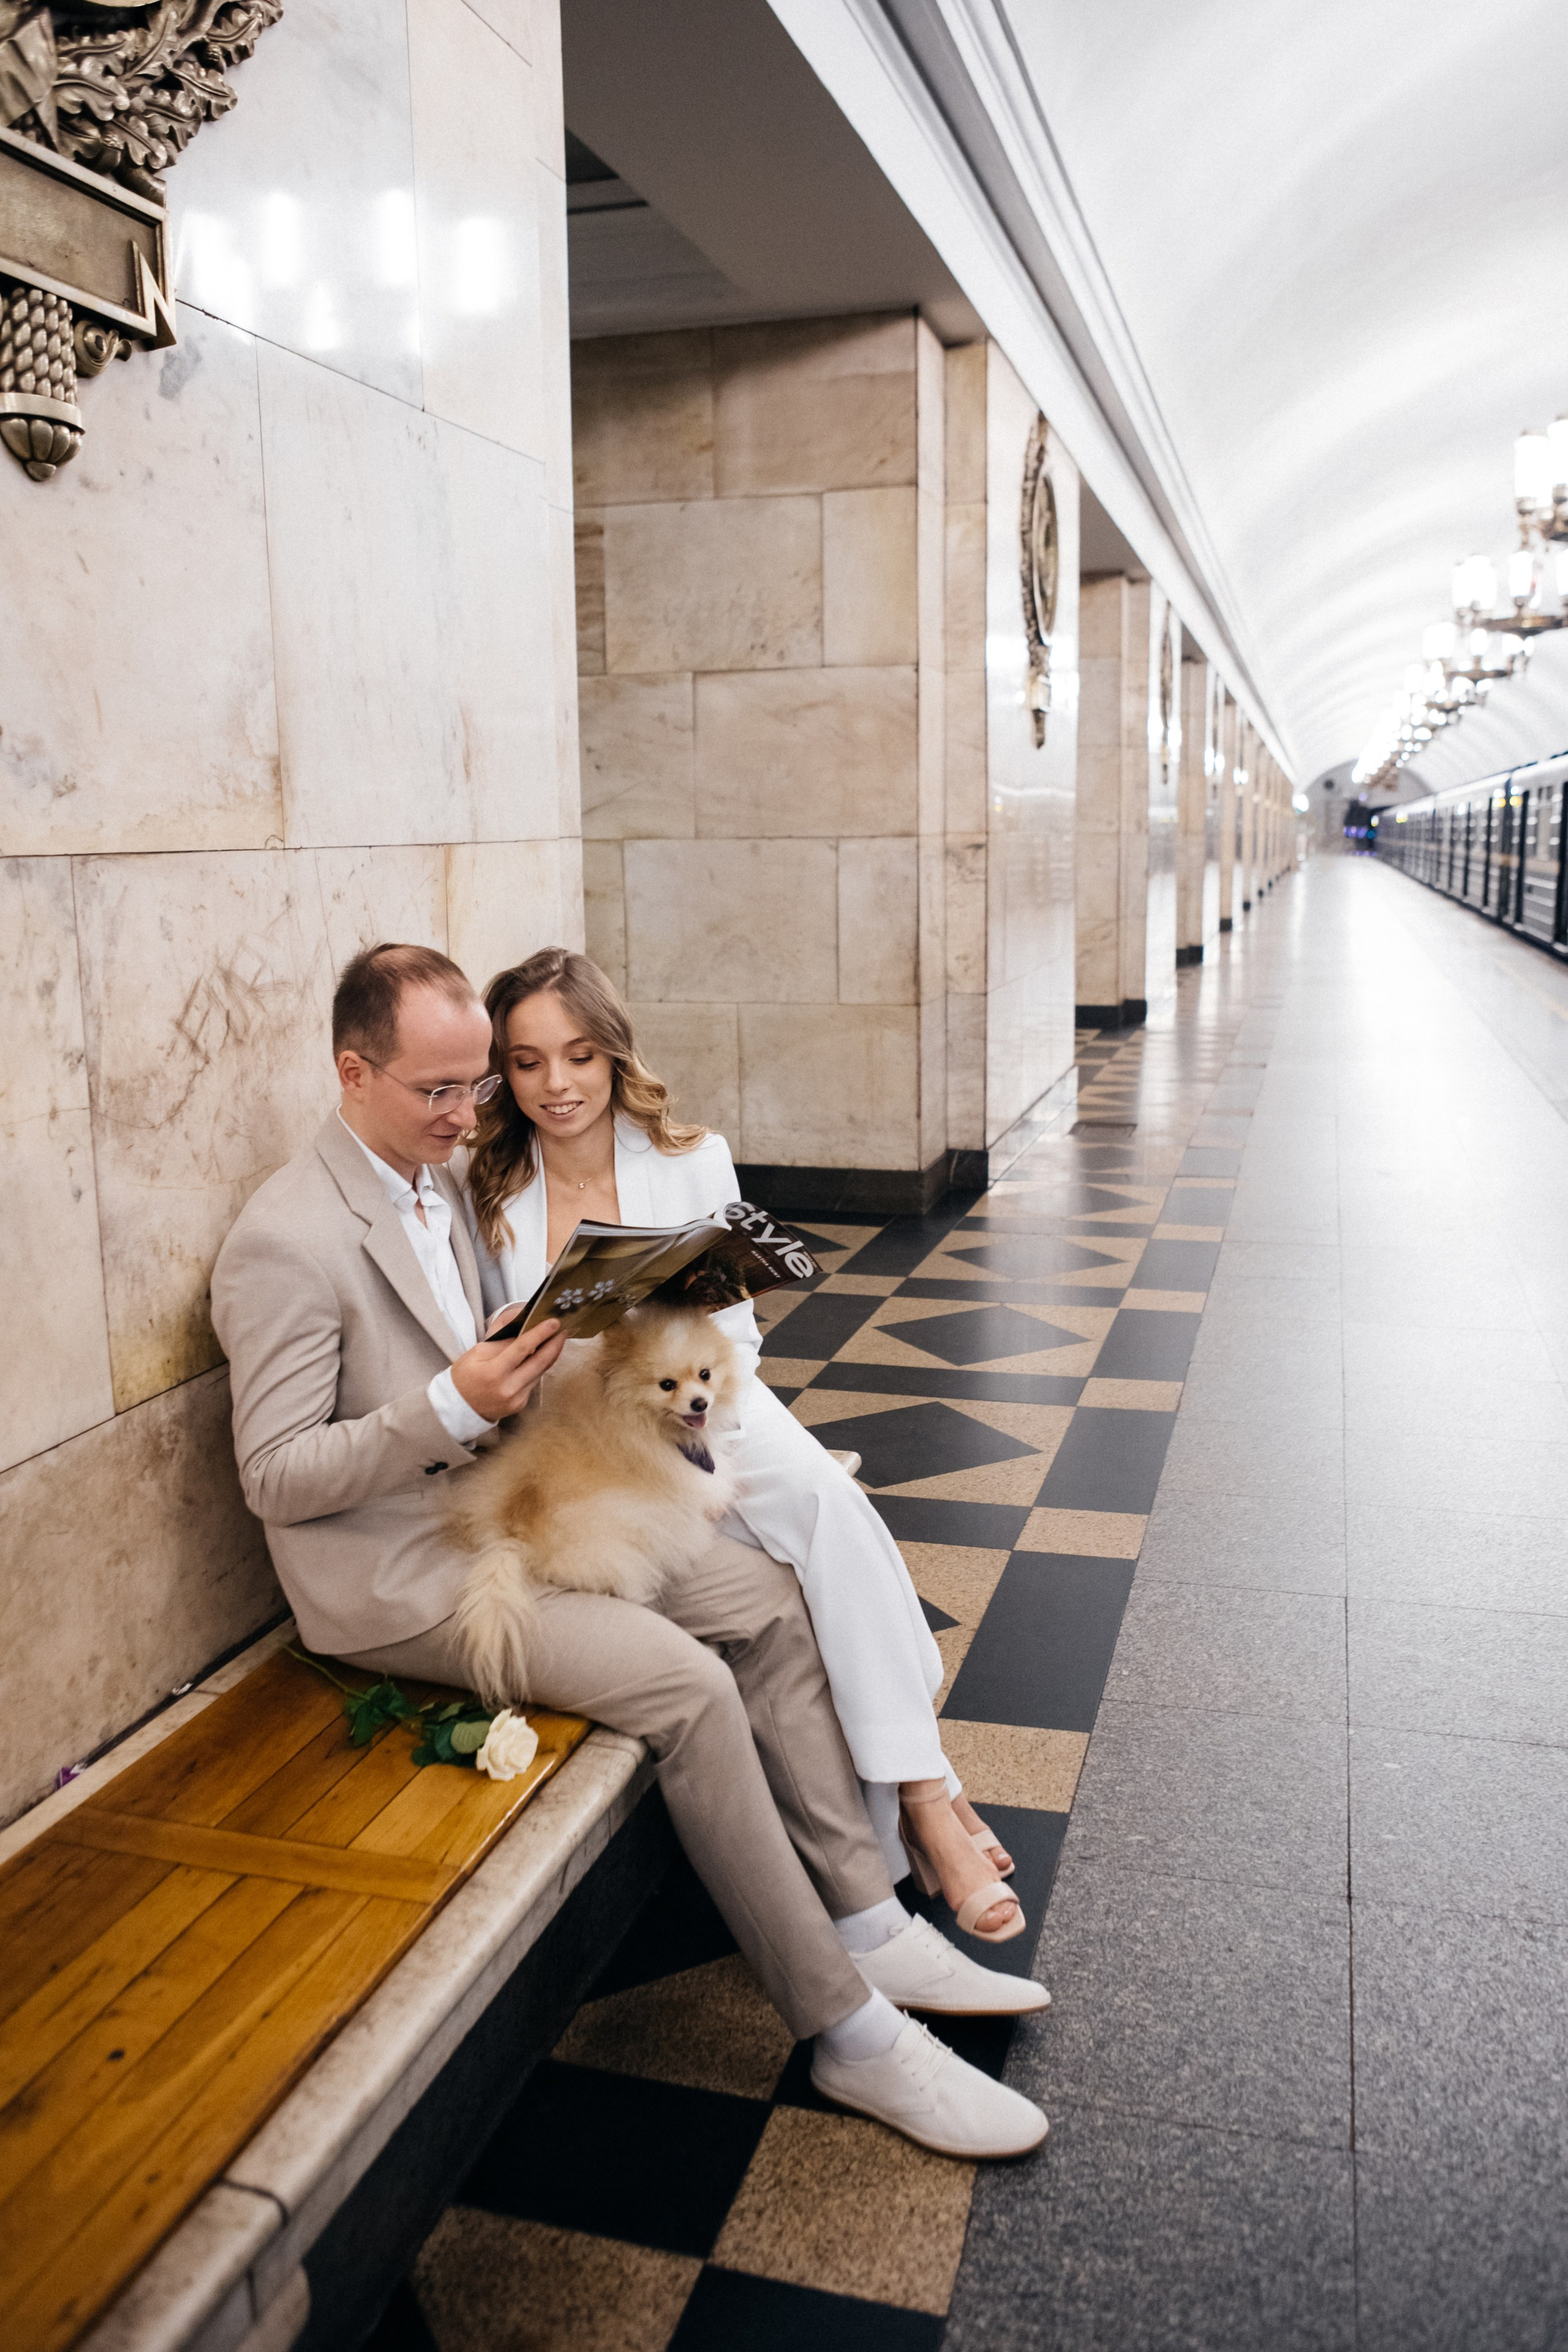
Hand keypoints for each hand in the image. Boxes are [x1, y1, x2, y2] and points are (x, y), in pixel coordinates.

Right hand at [449, 1318, 563, 1422]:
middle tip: (563, 1329)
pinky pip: (534, 1382)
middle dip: (555, 1344)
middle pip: (540, 1362)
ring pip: (540, 1372)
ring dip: (551, 1355)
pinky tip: (542, 1357)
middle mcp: (508, 1388)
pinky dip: (539, 1368)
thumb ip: (502, 1343)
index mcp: (494, 1372)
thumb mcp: (476, 1353)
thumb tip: (524, 1333)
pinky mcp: (521, 1405)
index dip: (540, 1334)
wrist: (459, 1408)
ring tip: (556, 1339)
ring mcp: (517, 1399)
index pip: (523, 1348)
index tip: (554, 1323)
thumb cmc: (465, 1377)